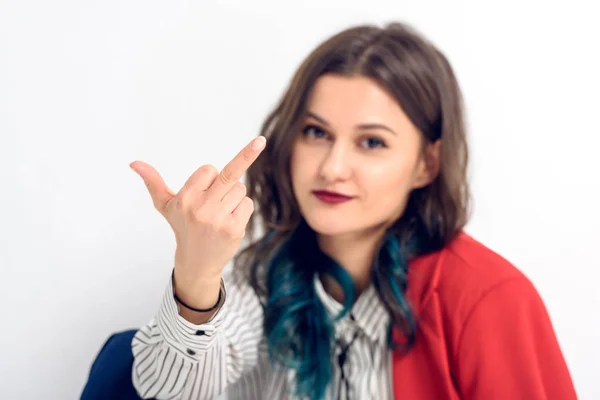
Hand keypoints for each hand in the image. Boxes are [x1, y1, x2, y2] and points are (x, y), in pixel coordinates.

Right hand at [130, 136, 265, 307]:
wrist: (197, 262)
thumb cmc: (183, 227)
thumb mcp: (165, 205)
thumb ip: (152, 182)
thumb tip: (134, 163)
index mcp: (184, 199)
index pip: (209, 169)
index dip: (209, 178)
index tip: (203, 192)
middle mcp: (200, 208)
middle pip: (229, 175)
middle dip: (232, 176)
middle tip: (247, 153)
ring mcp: (217, 219)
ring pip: (240, 189)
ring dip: (234, 197)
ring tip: (219, 213)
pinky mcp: (233, 229)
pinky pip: (247, 204)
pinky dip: (242, 210)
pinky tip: (229, 222)